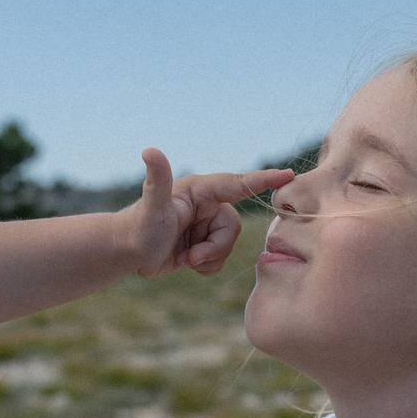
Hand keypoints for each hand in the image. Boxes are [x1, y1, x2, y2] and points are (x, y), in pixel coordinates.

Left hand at [122, 150, 294, 277]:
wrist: (127, 252)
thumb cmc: (137, 227)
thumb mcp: (151, 205)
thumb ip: (156, 178)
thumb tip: (150, 151)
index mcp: (201, 190)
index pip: (238, 184)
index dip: (264, 180)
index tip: (289, 175)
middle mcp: (208, 204)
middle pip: (233, 228)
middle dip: (214, 247)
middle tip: (189, 255)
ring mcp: (207, 225)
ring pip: (228, 246)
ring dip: (207, 258)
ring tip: (184, 257)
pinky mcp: (205, 244)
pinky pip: (221, 260)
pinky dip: (206, 267)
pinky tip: (185, 262)